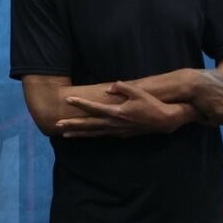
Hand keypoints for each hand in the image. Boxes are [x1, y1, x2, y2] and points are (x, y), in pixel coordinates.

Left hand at [57, 82, 181, 137]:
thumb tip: (109, 86)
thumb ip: (122, 87)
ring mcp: (117, 131)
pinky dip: (91, 135)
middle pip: (89, 125)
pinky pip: (102, 135)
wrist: (164, 120)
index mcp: (116, 113)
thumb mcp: (137, 91)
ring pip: (94, 133)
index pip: (94, 108)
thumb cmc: (151, 104)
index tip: (68, 100)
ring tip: (64, 134)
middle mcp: (114, 124)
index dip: (81, 104)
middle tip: (57, 125)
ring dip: (79, 134)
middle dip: (72, 125)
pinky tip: (84, 135)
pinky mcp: (121, 135)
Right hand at [188, 70, 222, 125]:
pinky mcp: (218, 112)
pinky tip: (201, 118)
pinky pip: (215, 122)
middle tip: (209, 114)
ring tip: (204, 116)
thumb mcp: (217, 75)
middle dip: (222, 116)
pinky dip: (208, 122)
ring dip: (215, 120)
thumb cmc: (200, 78)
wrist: (191, 83)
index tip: (217, 109)